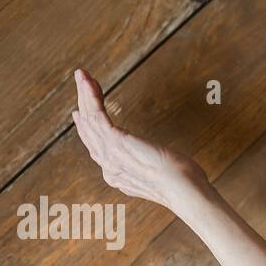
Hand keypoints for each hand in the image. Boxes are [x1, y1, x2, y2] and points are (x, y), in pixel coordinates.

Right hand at [71, 68, 206, 209]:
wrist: (184, 190)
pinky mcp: (116, 141)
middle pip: (89, 130)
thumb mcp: (161, 174)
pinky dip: (91, 97)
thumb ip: (149, 167)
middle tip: (81, 81)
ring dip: (85, 94)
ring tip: (82, 74)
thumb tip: (154, 160)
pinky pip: (97, 116)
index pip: (95, 146)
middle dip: (84, 103)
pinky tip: (88, 82)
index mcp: (117, 175)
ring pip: (90, 120)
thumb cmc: (183, 183)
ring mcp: (110, 154)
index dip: (87, 127)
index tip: (81, 111)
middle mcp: (108, 167)